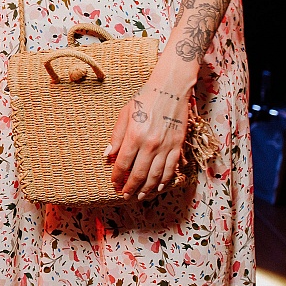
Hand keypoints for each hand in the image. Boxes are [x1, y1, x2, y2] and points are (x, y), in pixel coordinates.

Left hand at [105, 75, 191, 201]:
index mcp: (135, 136)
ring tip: (140, 196)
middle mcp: (150, 144)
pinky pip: (171, 168)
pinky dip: (164, 180)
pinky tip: (157, 187)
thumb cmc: (145, 100)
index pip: (123, 164)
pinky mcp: (178, 145)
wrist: (171, 89)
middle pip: (138, 174)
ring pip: (155, 175)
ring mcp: (166, 146)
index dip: (117, 176)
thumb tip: (107, 156)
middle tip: (125, 195)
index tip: (114, 183)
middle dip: (130, 188)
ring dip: (146, 189)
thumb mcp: (125, 114)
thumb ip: (116, 137)